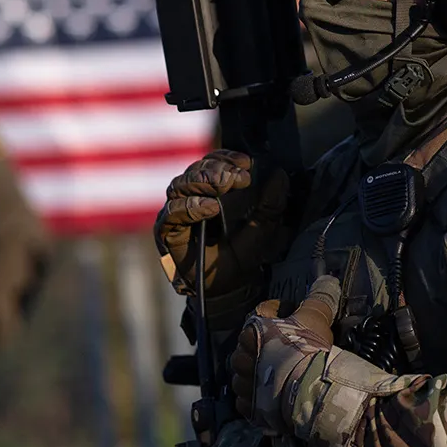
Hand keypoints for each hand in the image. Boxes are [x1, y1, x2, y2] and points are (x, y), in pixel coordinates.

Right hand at [155, 150, 290, 299]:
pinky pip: (172, 213)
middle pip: (195, 170)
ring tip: (223, 187)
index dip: (226, 157)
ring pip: (180, 185)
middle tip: (238, 177)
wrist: (228, 289)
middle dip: (217, 169)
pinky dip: (190, 207)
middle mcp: (190, 197)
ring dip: (202, 182)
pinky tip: (209, 208)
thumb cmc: (242, 256)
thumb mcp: (263, 228)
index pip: (213, 162)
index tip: (245, 162)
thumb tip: (279, 174)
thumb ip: (271, 204)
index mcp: (212, 191)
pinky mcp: (167, 231)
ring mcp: (176, 213)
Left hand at [229, 277, 343, 431]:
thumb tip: (327, 280)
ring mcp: (244, 384)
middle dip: (262, 346)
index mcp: (252, 331)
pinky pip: (248, 400)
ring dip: (256, 374)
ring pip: (244, 375)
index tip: (291, 313)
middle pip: (247, 346)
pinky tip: (271, 397)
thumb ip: (317, 299)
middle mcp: (242, 356)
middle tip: (283, 347)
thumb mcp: (315, 318)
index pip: (260, 313)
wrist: (309, 389)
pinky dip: (257, 398)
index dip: (277, 310)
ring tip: (276, 376)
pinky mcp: (251, 407)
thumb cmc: (308, 349)